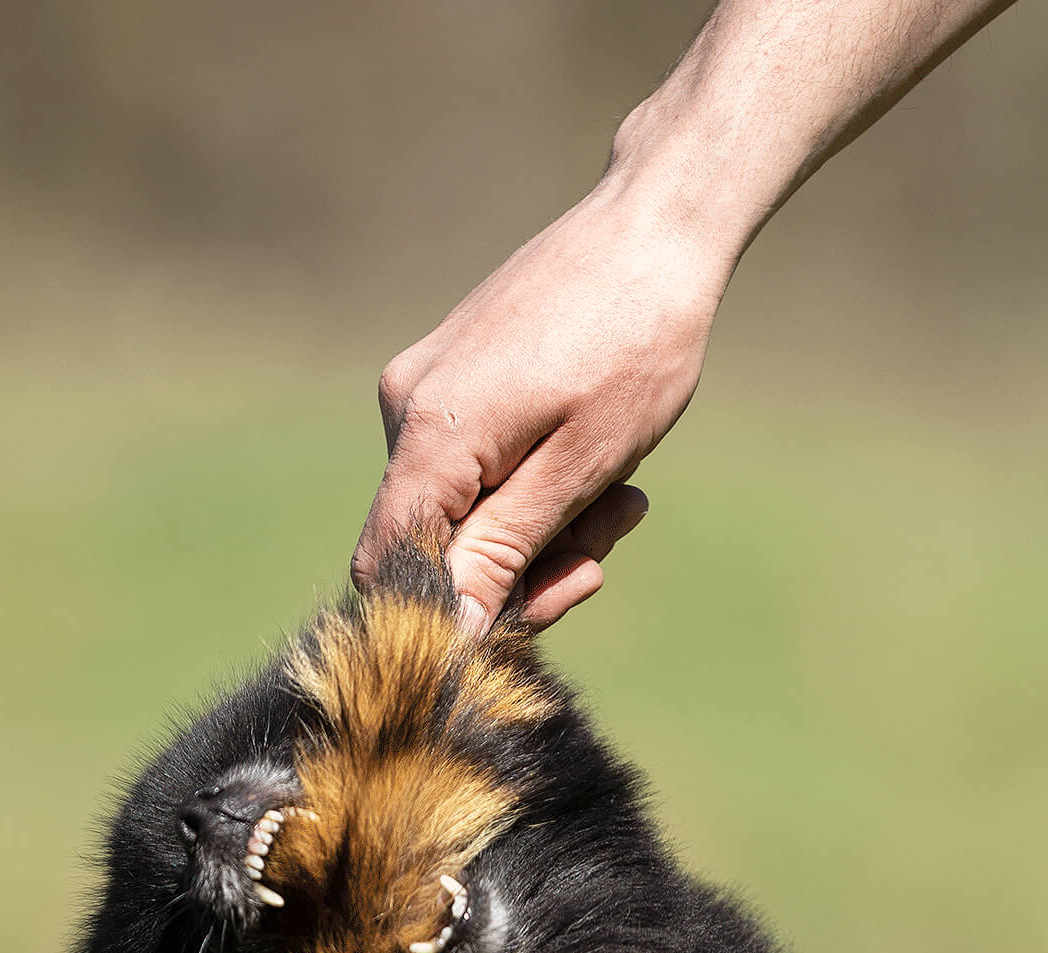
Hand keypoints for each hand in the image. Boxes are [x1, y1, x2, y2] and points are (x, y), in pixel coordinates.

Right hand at [352, 166, 727, 633]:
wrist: (659, 224)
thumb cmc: (636, 343)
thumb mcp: (579, 469)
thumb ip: (504, 553)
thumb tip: (451, 632)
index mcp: (427, 435)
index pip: (388, 569)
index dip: (451, 612)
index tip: (541, 604)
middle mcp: (403, 410)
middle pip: (431, 545)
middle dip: (522, 567)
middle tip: (606, 544)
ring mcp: (422, 390)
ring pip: (461, 511)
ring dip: (540, 528)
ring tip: (622, 498)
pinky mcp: (449, 379)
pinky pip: (474, 469)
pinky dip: (532, 487)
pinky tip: (597, 467)